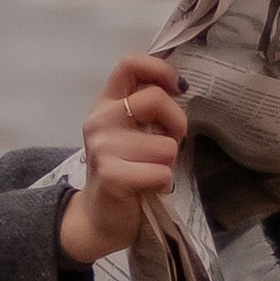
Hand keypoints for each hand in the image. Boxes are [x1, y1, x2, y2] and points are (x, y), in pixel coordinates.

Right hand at [57, 55, 187, 262]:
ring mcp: (103, 146)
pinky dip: (164, 184)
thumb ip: (147, 108)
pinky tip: (149, 188)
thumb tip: (181, 85)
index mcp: (106, 103)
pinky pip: (161, 172)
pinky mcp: (111, 174)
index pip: (130, 63)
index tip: (177, 89)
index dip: (160, 69)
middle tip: (168, 146)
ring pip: (166, 145)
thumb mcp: (131, 132)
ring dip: (168, 164)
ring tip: (151, 172)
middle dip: (176, 125)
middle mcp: (100, 119)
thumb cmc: (124, 171)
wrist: (98, 217)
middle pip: (156, 100)